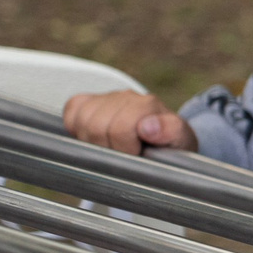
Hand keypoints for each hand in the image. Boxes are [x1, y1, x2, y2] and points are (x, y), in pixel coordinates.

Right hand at [65, 90, 195, 155]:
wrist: (164, 141)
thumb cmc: (170, 145)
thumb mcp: (181, 142)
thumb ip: (171, 132)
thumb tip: (148, 126)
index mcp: (149, 105)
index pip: (120, 126)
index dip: (125, 148)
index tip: (136, 155)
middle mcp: (127, 97)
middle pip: (97, 125)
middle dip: (107, 148)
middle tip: (122, 155)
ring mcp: (106, 98)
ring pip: (81, 120)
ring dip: (92, 140)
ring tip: (110, 148)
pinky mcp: (88, 101)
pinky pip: (71, 111)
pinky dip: (76, 128)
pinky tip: (94, 138)